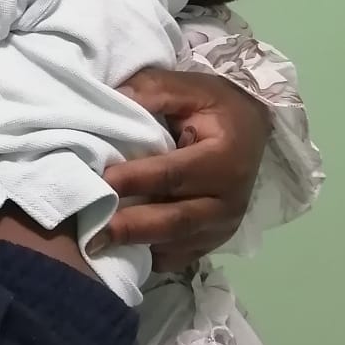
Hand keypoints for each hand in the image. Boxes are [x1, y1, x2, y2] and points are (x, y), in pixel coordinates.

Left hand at [97, 68, 270, 271]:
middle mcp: (229, 200)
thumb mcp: (189, 87)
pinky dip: (150, 256)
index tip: (100, 182)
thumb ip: (153, 90)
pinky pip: (180, 257)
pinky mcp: (214, 240)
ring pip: (176, 243)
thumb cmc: (214, 105)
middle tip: (92, 235)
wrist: (251, 127)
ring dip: (137, 246)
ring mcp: (224, 225)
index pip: (173, 174)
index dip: (136, 180)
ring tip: (97, 247)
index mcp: (225, 159)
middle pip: (175, 220)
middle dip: (131, 228)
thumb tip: (115, 98)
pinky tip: (121, 253)